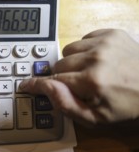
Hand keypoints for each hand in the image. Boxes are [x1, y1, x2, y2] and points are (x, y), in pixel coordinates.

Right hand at [19, 29, 138, 125]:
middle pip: (58, 64)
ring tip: (88, 70)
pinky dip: (85, 49)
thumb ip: (66, 104)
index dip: (38, 84)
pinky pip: (83, 39)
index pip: (53, 80)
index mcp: (92, 80)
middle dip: (63, 76)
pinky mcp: (111, 33)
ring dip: (73, 60)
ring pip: (68, 49)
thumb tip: (46, 87)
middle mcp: (96, 57)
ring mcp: (104, 42)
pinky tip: (98, 59)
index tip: (25, 84)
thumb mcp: (96, 118)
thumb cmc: (126, 104)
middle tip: (78, 84)